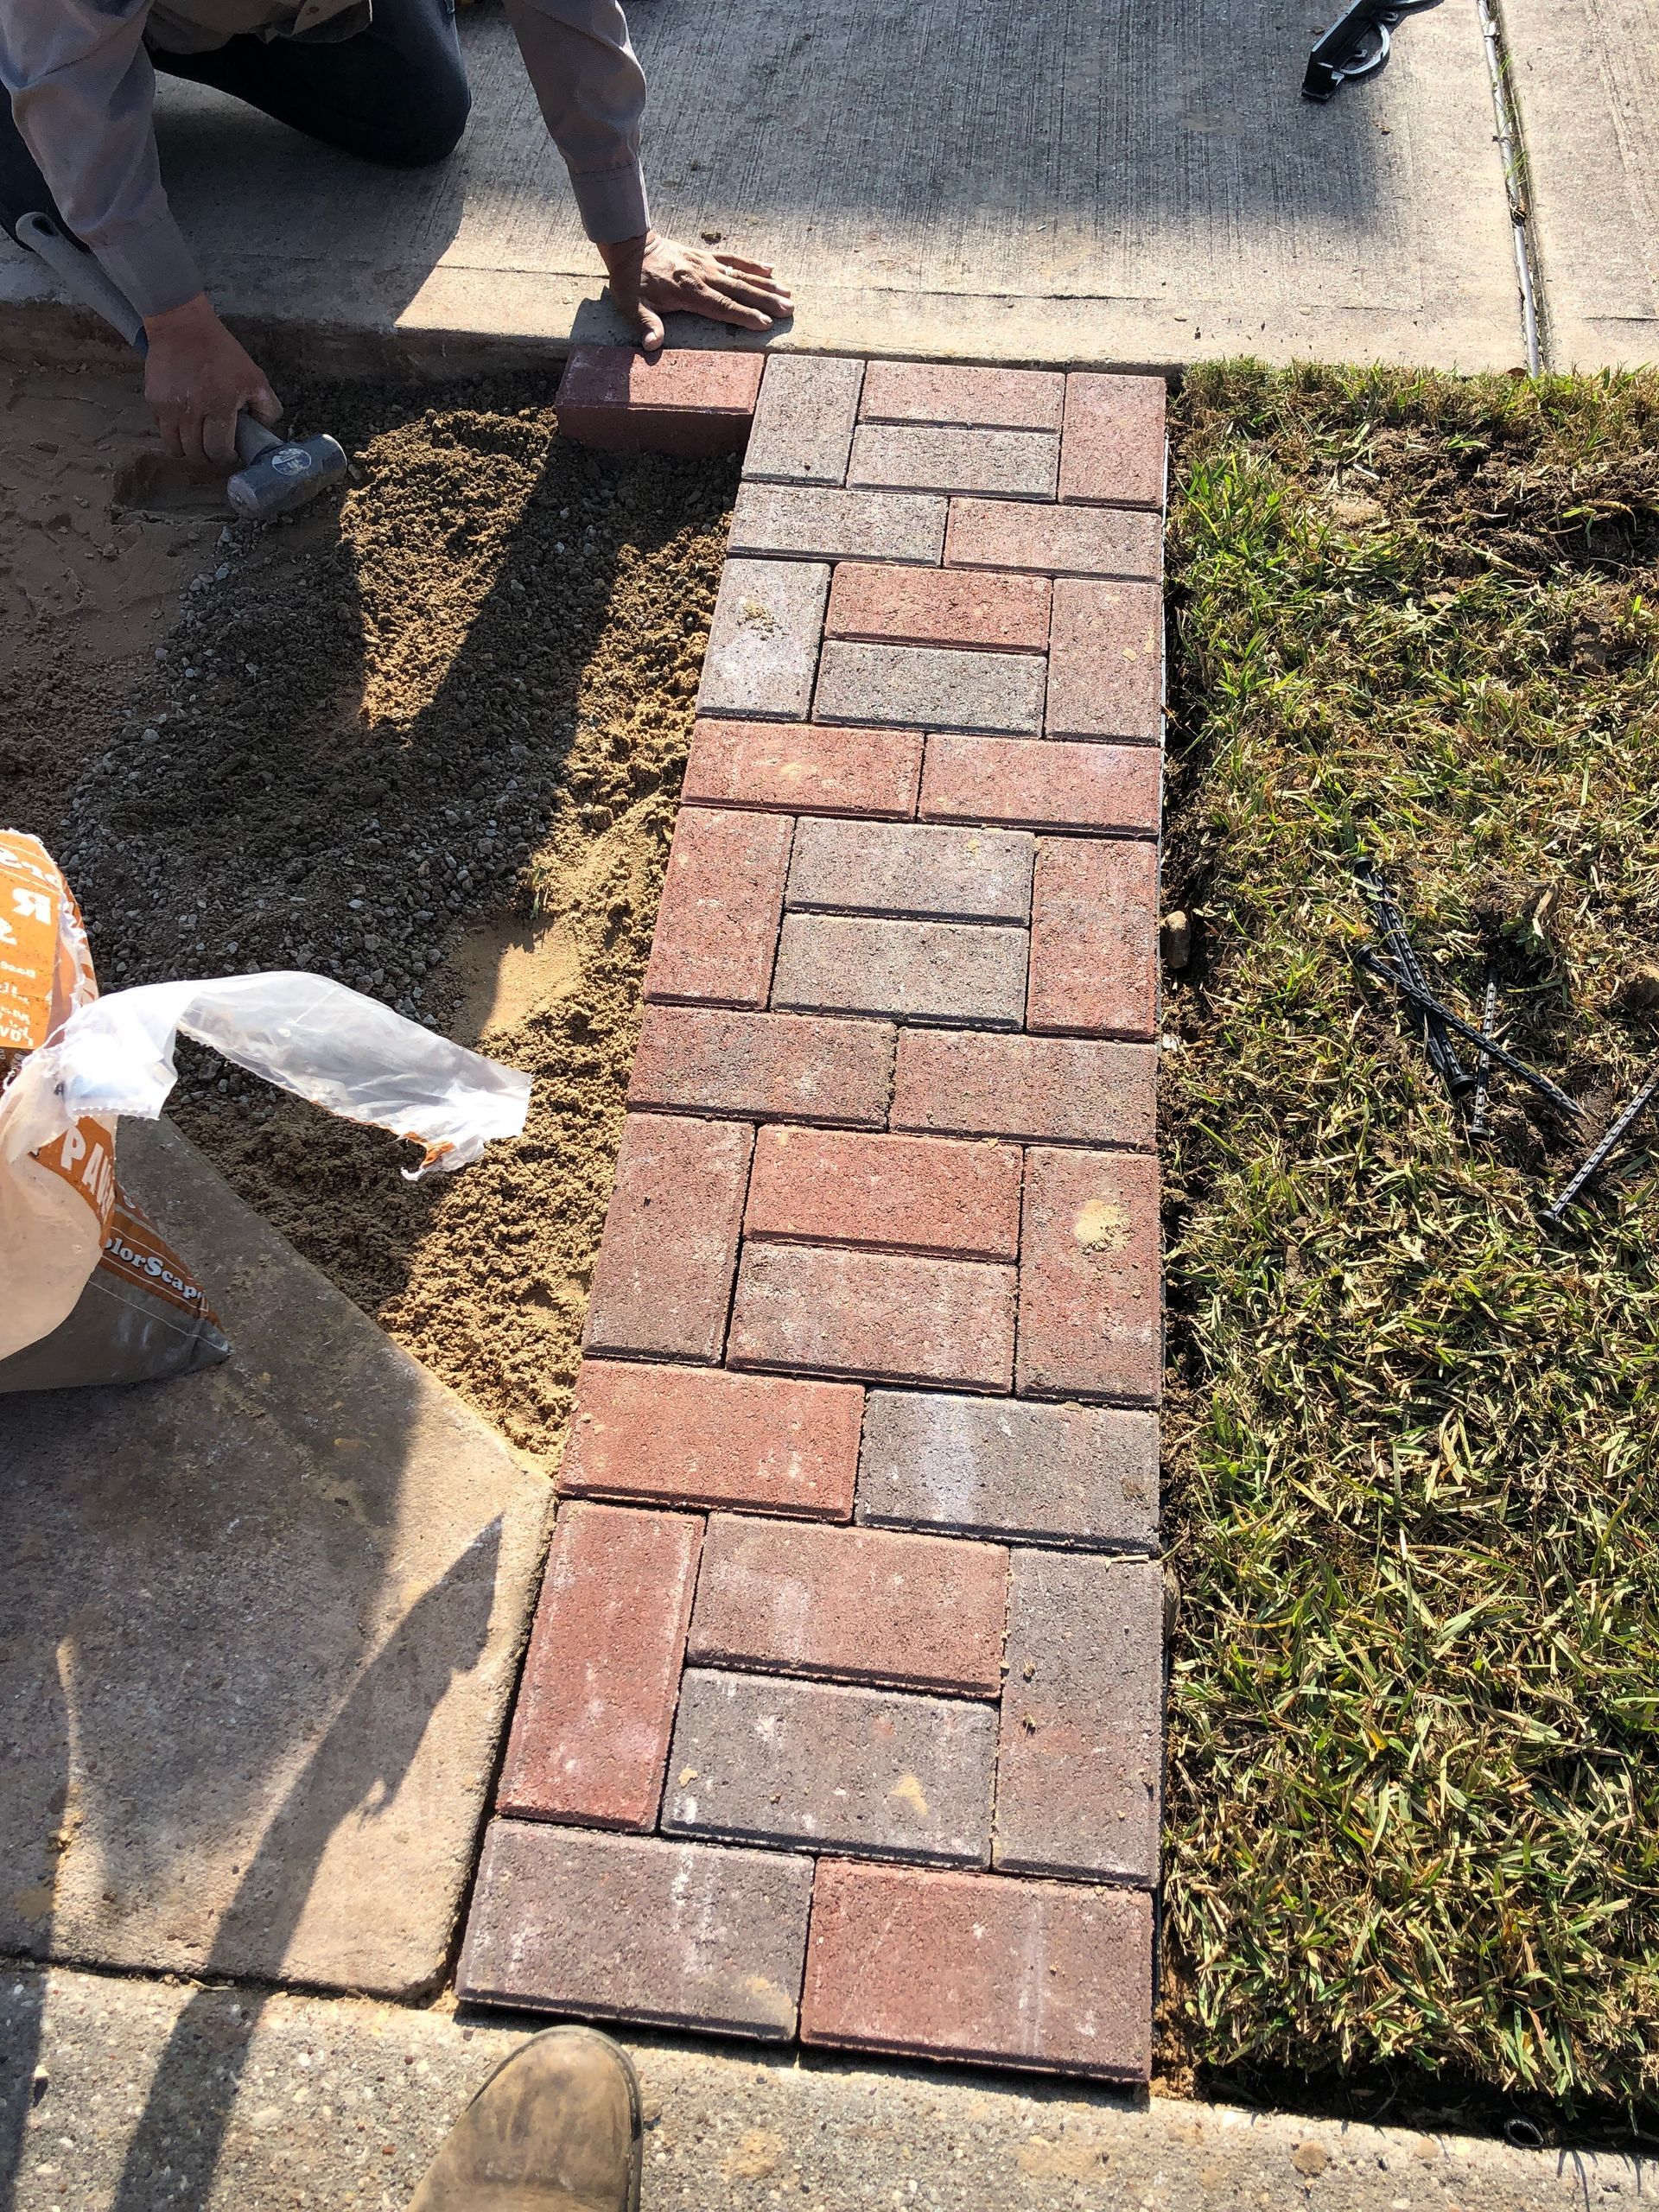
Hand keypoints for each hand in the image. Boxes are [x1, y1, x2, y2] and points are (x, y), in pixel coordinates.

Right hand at [141, 294, 280, 464]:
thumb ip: (267, 407)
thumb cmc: (221, 351)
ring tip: (197, 440)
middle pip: (197, 454)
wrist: (182, 325)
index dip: (226, 457)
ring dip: (188, 450)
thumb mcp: (254, 376)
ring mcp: (169, 408)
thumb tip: (263, 430)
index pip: (219, 450)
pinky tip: (183, 424)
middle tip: (214, 448)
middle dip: (208, 456)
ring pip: (175, 448)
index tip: (230, 452)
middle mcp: (192, 411)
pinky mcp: (152, 401)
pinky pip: (161, 431)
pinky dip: (173, 434)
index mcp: (219, 406)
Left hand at [598, 229, 791, 351]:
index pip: (721, 306)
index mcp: (688, 291)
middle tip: (789, 309)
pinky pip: (734, 259)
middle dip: (766, 301)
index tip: (765, 323)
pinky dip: (753, 264)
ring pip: (741, 275)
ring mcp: (707, 264)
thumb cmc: (632, 281)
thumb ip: (645, 325)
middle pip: (739, 290)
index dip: (744, 315)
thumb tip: (653, 346)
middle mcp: (702, 276)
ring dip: (766, 285)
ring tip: (789, 294)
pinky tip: (772, 269)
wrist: (631, 245)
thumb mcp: (632, 306)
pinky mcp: (707, 257)